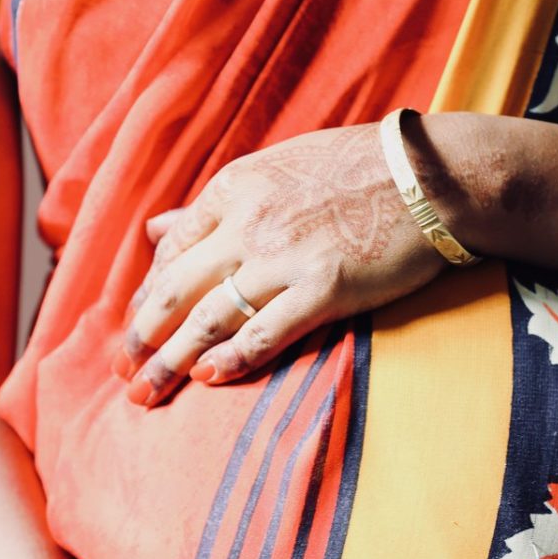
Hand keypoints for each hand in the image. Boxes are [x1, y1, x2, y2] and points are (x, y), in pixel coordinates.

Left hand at [114, 121, 449, 406]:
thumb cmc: (361, 167)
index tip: (137, 323)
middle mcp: (249, 223)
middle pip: (176, 289)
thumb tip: (155, 226)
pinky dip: (231, 359)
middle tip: (123, 371)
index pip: (172, 248)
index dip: (148, 293)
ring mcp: (284, 257)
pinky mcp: (324, 288)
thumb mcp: (277, 166)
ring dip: (170, 361)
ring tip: (147, 391)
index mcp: (235, 188)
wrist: (434, 176)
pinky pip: (264, 332)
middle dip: (142, 336)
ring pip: (208, 318)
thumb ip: (217, 204)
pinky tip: (207, 380)